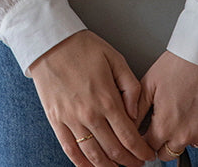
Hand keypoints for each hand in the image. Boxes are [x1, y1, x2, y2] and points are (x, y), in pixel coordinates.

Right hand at [29, 29, 156, 166]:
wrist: (50, 42)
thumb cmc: (82, 47)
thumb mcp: (115, 58)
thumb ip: (130, 87)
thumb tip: (134, 114)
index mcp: (107, 98)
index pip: (129, 136)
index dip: (140, 151)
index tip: (146, 154)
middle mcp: (90, 113)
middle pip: (114, 150)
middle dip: (129, 161)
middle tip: (136, 163)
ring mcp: (71, 119)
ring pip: (93, 155)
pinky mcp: (56, 121)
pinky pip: (70, 150)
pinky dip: (82, 164)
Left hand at [138, 51, 197, 158]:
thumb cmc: (179, 64)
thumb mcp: (150, 82)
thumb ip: (138, 108)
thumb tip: (128, 124)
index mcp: (164, 126)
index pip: (149, 148)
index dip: (146, 140)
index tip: (148, 133)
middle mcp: (184, 135)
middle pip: (168, 153)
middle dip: (163, 142)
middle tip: (166, 122)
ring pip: (190, 144)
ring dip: (185, 134)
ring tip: (185, 109)